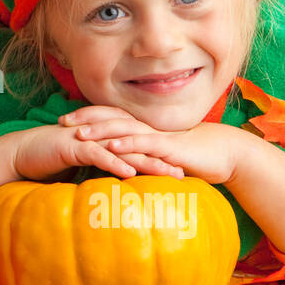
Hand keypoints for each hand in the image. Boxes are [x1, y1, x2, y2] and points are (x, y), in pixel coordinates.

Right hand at [6, 120, 185, 182]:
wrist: (21, 153)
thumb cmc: (50, 161)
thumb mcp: (81, 167)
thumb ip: (101, 172)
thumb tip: (119, 189)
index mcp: (104, 138)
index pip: (137, 147)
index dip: (159, 157)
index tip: (181, 171)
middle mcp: (100, 134)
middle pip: (137, 146)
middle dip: (162, 158)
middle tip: (185, 173)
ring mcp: (88, 138)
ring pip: (123, 149)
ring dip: (147, 162)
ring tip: (168, 174)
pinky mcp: (74, 146)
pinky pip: (98, 155)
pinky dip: (114, 163)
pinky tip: (130, 174)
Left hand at [59, 106, 241, 184]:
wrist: (224, 155)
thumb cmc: (191, 158)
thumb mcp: (158, 158)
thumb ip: (139, 159)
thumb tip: (117, 168)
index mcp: (142, 128)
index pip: (109, 117)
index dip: (86, 117)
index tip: (63, 120)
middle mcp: (147, 127)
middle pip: (110, 116)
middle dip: (84, 118)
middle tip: (60, 122)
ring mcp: (157, 135)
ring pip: (124, 128)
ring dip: (100, 130)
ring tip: (78, 134)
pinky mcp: (169, 147)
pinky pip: (146, 143)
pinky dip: (128, 144)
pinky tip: (112, 146)